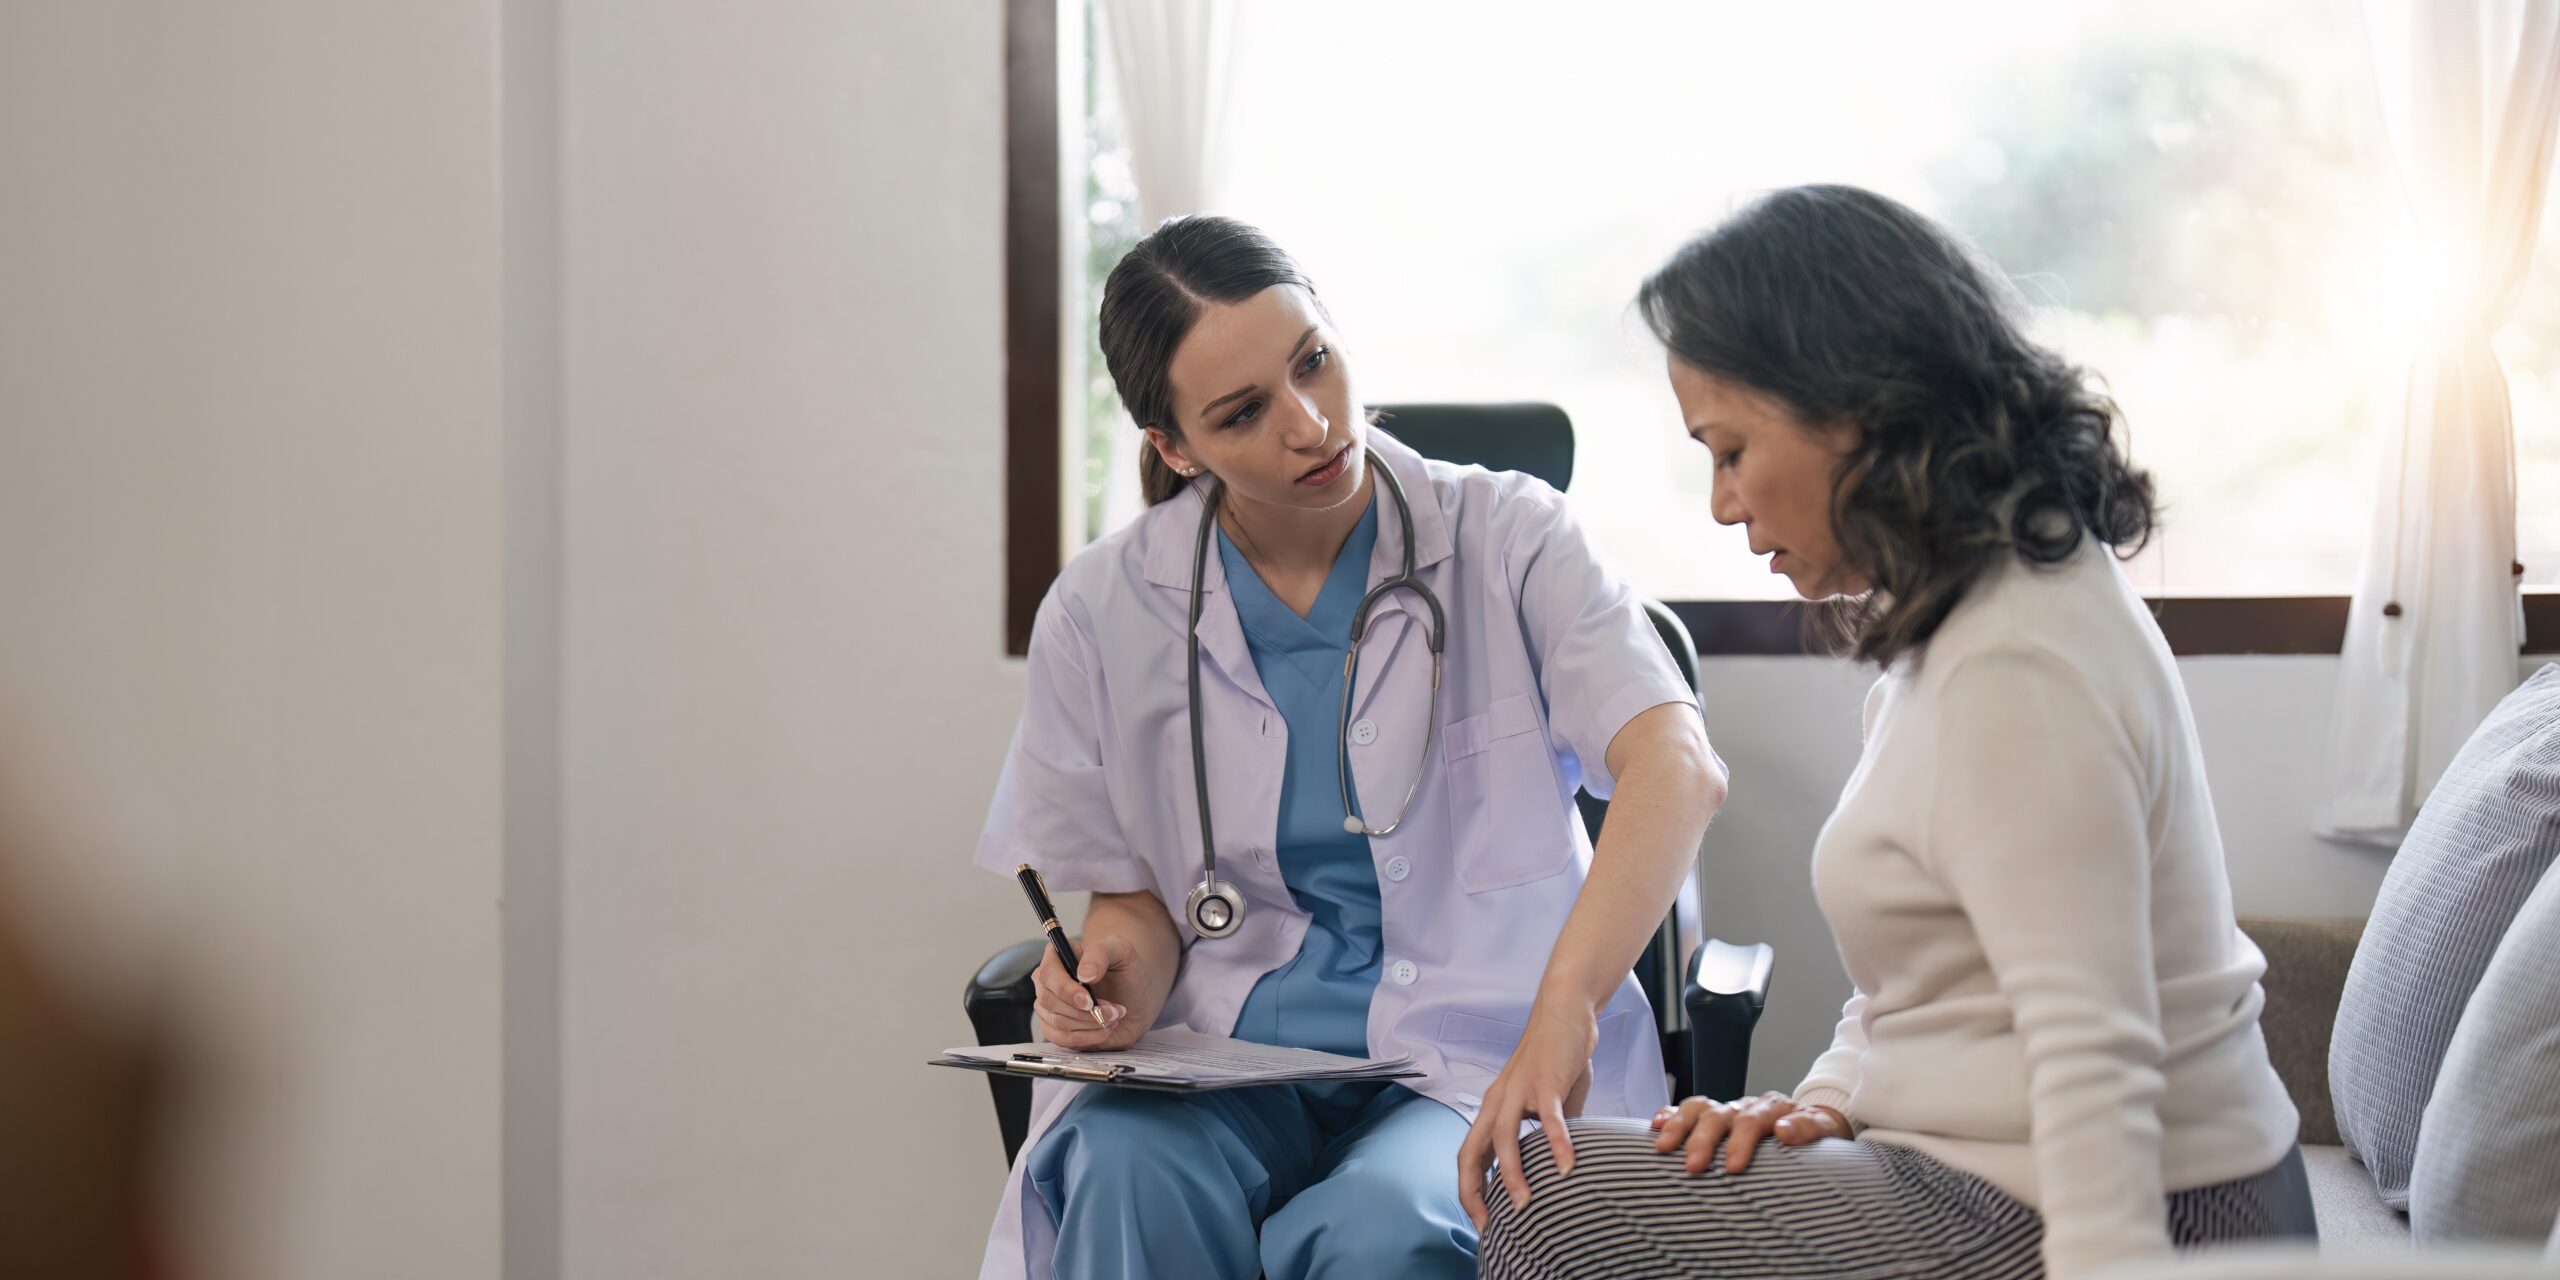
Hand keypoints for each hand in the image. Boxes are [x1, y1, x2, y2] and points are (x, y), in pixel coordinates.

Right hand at [1031, 934, 1155, 1050]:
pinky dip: (1087, 1038)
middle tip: (1113, 1011)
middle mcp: (1049, 981)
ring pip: (1057, 1022)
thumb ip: (1100, 953)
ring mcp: (1049, 1007)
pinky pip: (1061, 1039)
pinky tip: (1104, 1029)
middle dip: (1084, 1011)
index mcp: (1058, 956)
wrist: (1135, 999)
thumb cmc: (1126, 971)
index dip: (1065, 989)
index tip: (1089, 1001)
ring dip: (1090, 1024)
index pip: (1047, 973)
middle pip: (1049, 1000)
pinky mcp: (1056, 1029)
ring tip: (1114, 1017)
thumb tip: (1084, 973)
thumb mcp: (1121, 951)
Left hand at [1457, 998, 1597, 1228]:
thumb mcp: (1550, 1102)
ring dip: (1511, 1174)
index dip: (1470, 1189)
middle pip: (1471, 1151)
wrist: (1566, 1010)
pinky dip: (1555, 1143)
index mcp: (1494, 1108)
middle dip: (1474, 1192)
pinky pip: (1548, 1118)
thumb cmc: (1557, 1057)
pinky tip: (1566, 1167)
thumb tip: (1561, 1162)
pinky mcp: (1545, 1080)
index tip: (1482, 1220)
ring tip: (1525, 1204)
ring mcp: (1519, 1089)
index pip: (1470, 1154)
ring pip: (1503, 1138)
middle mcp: (1498, 1100)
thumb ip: (1549, 1131)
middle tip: (1488, 1225)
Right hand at [1649, 1092, 1851, 1173]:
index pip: (1753, 1120)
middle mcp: (1745, 1106)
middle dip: (1703, 1140)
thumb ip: (1807, 1129)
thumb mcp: (1824, 1131)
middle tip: (1694, 1167)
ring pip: (1698, 1108)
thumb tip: (1783, 1131)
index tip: (1732, 1167)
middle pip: (1720, 1115)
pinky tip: (1655, 1125)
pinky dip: (1669, 1115)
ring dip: (1679, 1126)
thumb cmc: (1816, 1137)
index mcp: (1773, 1108)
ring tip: (1664, 1148)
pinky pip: (1685, 1109)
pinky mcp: (1711, 1117)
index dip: (1740, 1142)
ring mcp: (1726, 1110)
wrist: (1812, 1126)